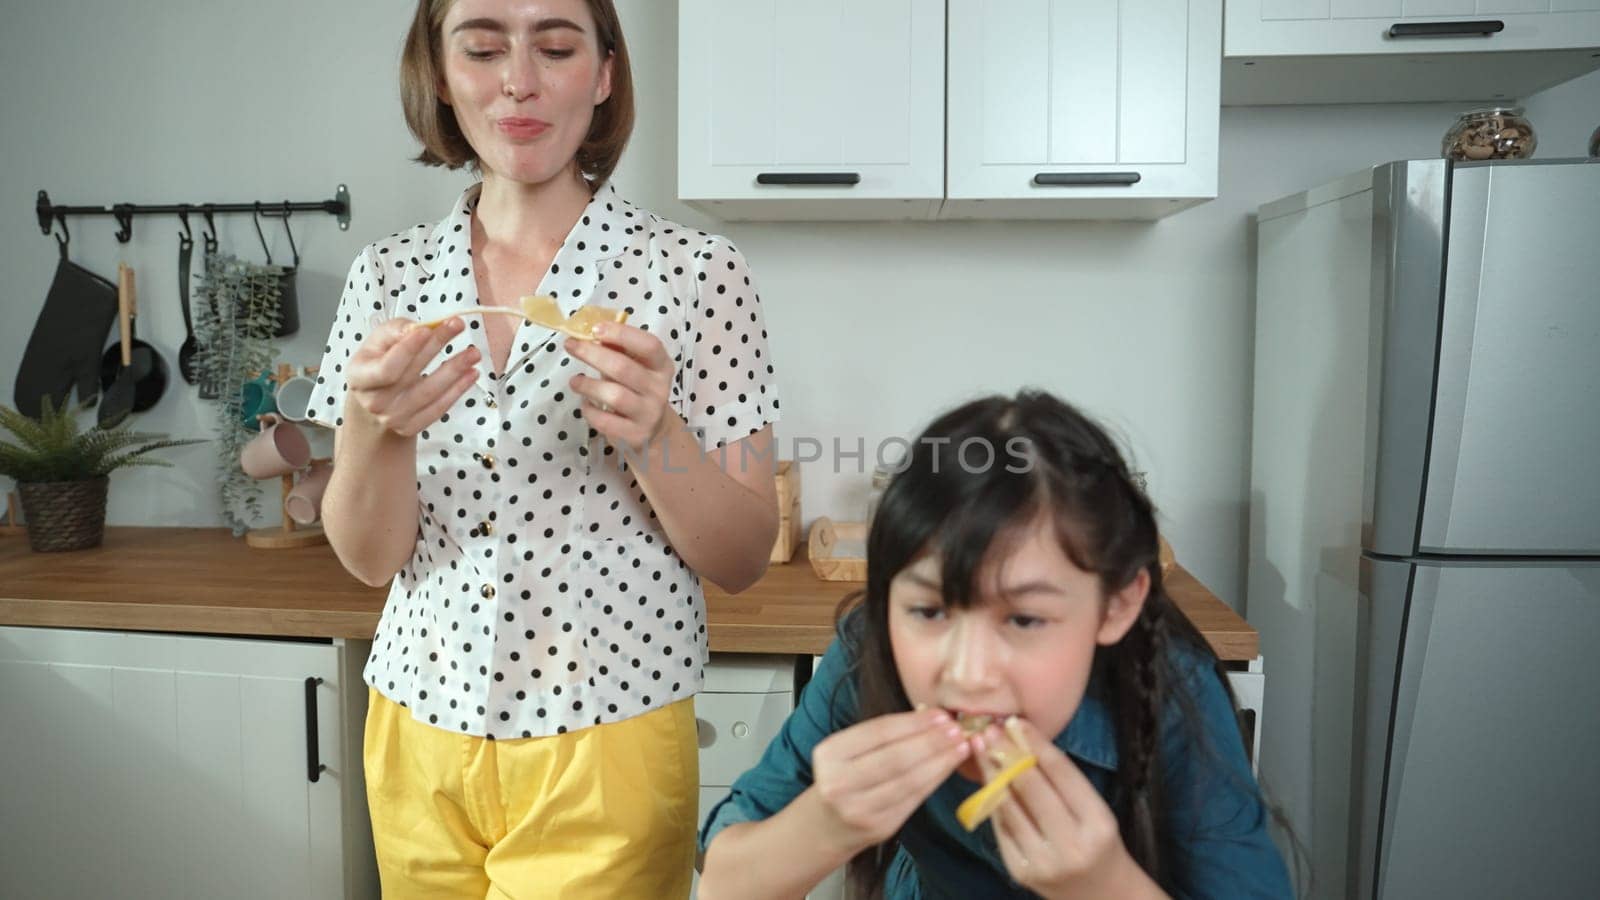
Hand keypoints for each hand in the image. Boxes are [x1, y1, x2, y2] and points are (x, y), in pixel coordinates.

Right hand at [345, 317, 480, 436]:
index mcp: (360, 377)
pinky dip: (458, 390)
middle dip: (437, 347)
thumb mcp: (378, 342)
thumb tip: (415, 328)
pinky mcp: (411, 427)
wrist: (375, 401)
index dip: (408, 349)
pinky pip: (438, 408)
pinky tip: (471, 374)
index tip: (429, 328)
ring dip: (455, 371)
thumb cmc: (378, 362)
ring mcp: (393, 418)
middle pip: (411, 375)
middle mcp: (374, 402)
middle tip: (459, 326)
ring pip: (430, 393)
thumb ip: (395, 330)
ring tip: (473, 353)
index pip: (387, 366)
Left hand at [565, 321, 674, 453]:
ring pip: (615, 396)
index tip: (595, 329)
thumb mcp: (635, 366)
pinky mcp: (635, 435)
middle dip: (592, 354)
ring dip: (588, 385)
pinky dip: (589, 411)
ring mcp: (649, 414)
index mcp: (661, 366)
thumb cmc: (637, 390)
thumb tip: (591, 333)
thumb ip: (618, 349)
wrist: (653, 431)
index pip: (649, 345)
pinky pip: (606, 421)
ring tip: (575, 381)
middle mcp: (659, 389)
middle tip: (571, 346)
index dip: (622, 334)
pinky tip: (585, 404)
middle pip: (624, 368)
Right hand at [808, 708, 971, 858]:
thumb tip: (933, 718)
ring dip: (940, 762)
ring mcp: (859, 809)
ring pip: (909, 781)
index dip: (913, 723)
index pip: (877, 732)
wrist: (828, 825)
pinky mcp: (880, 827)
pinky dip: (935, 780)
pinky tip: (948, 767)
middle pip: (895, 758)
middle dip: (931, 742)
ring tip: (960, 747)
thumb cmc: (845, 777)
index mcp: (829, 754)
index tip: (940, 715)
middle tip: (957, 730)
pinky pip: (914, 799)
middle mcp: (839, 783)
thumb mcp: (849, 751)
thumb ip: (885, 735)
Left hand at [973, 718, 1158, 899]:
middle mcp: (1071, 844)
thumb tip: (1023, 738)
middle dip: (1006, 753)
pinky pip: (1002, 827)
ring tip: (980, 748)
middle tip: (988, 728)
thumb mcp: (1094, 809)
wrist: (1100, 893)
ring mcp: (1043, 861)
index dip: (1036, 744)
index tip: (1015, 721)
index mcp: (1098, 823)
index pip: (1062, 774)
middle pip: (1031, 787)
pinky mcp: (1020, 871)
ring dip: (991, 772)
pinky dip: (993, 801)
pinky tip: (986, 780)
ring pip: (1010, 806)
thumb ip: (1063, 781)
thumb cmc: (1096, 841)